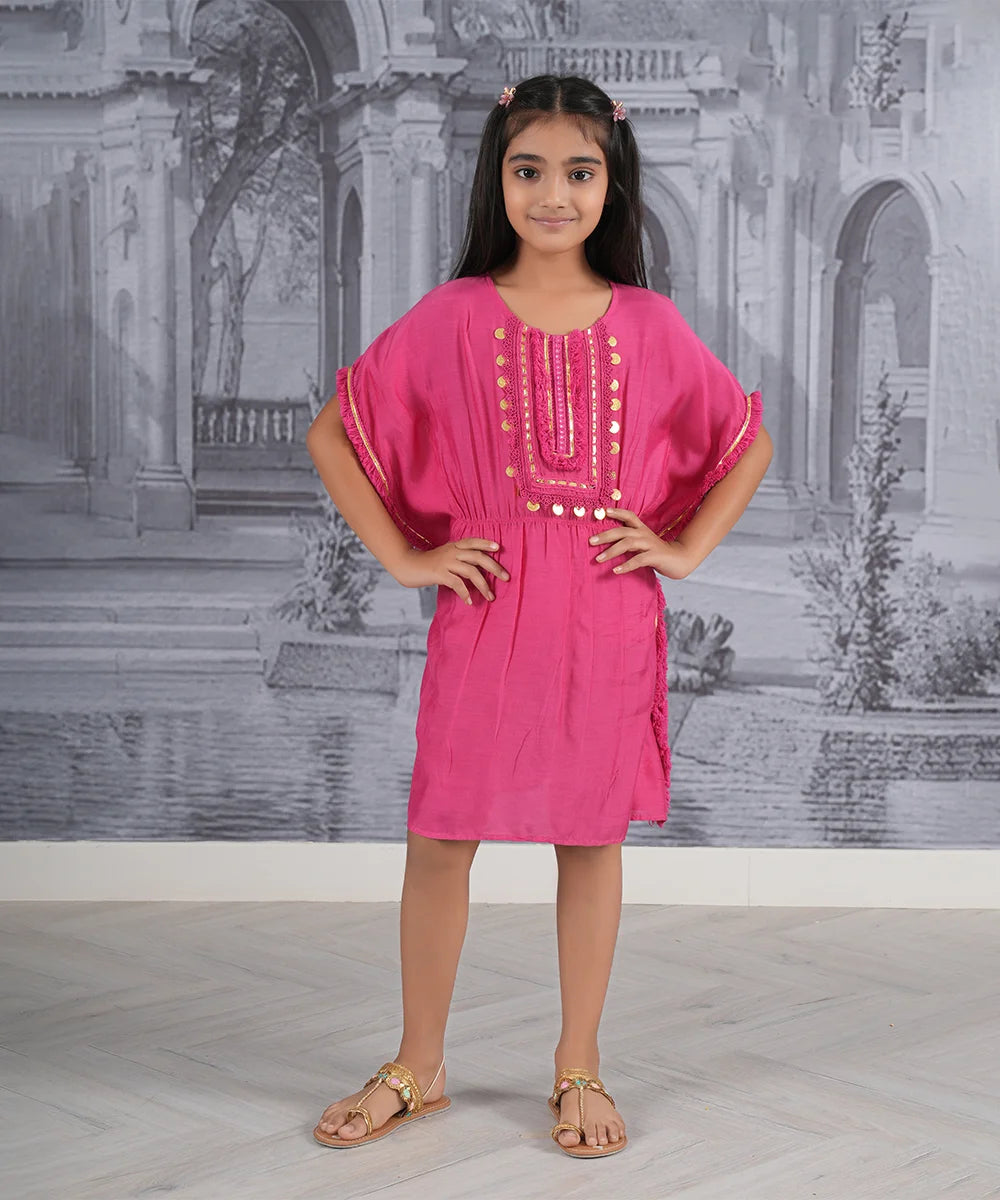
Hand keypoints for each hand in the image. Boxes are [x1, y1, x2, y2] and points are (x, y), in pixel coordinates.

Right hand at [391, 539, 508, 605]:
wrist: (407, 566)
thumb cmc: (427, 564)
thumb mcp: (444, 556)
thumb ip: (458, 559)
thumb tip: (476, 572)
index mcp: (454, 546)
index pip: (473, 541)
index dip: (486, 543)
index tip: (499, 548)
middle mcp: (452, 552)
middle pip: (478, 557)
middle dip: (494, 567)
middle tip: (506, 578)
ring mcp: (446, 562)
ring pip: (471, 572)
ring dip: (484, 585)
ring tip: (491, 597)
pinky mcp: (439, 574)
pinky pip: (457, 584)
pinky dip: (466, 593)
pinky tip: (470, 601)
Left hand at [589, 508, 696, 579]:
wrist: (680, 560)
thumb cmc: (657, 553)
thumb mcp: (643, 543)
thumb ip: (629, 541)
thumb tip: (609, 544)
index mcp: (642, 529)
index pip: (629, 516)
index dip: (617, 512)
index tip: (604, 510)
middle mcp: (644, 534)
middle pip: (622, 531)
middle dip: (605, 535)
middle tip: (591, 541)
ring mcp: (650, 545)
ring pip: (628, 544)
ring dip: (611, 551)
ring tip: (599, 559)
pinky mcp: (654, 556)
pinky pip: (638, 560)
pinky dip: (626, 565)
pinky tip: (616, 570)